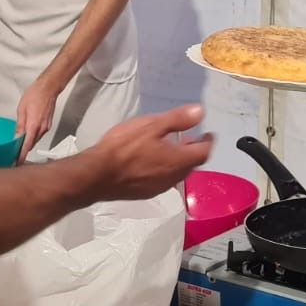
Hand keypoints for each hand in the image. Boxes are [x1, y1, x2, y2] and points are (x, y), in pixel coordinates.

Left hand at [14, 77, 61, 162]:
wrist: (49, 88)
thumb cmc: (35, 95)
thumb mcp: (22, 110)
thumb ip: (19, 125)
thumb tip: (16, 137)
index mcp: (33, 126)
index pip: (27, 145)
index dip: (22, 155)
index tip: (17, 162)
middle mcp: (41, 129)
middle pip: (31, 144)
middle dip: (23, 150)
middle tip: (14, 154)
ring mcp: (46, 127)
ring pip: (35, 139)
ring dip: (28, 142)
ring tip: (19, 144)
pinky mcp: (48, 125)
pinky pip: (39, 134)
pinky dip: (33, 136)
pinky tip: (27, 133)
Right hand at [89, 106, 212, 198]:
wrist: (97, 176)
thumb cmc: (124, 148)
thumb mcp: (151, 126)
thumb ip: (177, 120)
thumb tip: (200, 112)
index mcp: (179, 160)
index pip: (203, 152)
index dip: (208, 142)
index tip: (208, 133)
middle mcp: (174, 177)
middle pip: (192, 165)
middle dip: (193, 151)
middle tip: (190, 138)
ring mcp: (160, 187)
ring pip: (178, 173)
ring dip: (179, 161)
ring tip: (172, 148)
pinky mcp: (146, 193)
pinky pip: (164, 180)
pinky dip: (166, 169)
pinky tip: (153, 161)